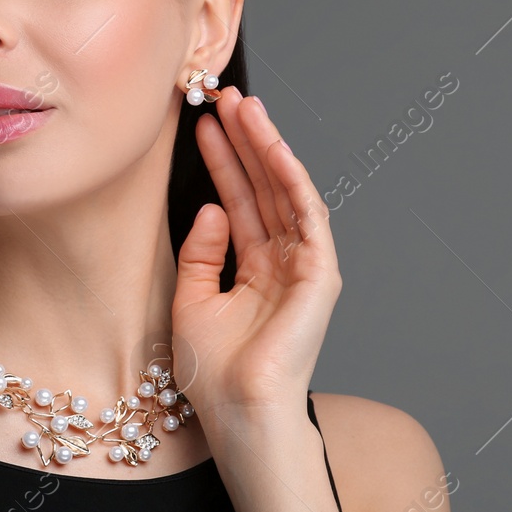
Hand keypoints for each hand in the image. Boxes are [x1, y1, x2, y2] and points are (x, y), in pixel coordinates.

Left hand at [171, 87, 341, 419]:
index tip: (200, 123)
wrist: (239, 415)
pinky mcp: (320, 276)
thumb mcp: (191, 300)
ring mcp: (305, 267)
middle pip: (264, 186)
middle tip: (223, 97)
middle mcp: (283, 262)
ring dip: (266, 147)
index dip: (222, 160)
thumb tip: (210, 206)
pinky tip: (273, 148)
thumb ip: (200, 252)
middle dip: (244, 141)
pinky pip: (308, 216)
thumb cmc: (216, 374)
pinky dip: (292, 179)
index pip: (239, 200)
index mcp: (254, 268)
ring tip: (243, 107)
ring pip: (286, 191)